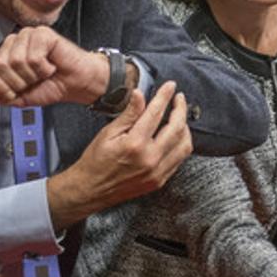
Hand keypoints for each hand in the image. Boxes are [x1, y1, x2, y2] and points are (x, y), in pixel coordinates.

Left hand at [0, 26, 111, 106]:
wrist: (77, 85)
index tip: (16, 92)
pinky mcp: (42, 34)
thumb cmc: (51, 87)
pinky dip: (44, 69)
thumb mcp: (19, 98)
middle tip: (32, 82)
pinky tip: (51, 66)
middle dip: (18, 83)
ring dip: (32, 76)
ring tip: (43, 74)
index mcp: (4, 55)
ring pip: (16, 61)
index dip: (0, 86)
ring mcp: (27, 36)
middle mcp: (12, 43)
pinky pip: (33, 57)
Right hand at [46, 81, 190, 230]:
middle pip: (177, 128)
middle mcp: (150, 159)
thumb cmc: (96, 161)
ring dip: (185, 127)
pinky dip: (181, 144)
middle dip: (181, 109)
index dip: (165, 96)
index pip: (157, 113)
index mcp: (135, 144)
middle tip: (179, 99)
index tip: (170, 87)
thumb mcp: (108, 133)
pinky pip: (180, 159)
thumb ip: (129, 114)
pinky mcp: (159, 180)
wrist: (91, 190)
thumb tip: (140, 94)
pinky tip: (176, 136)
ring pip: (184, 145)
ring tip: (179, 117)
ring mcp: (157, 172)